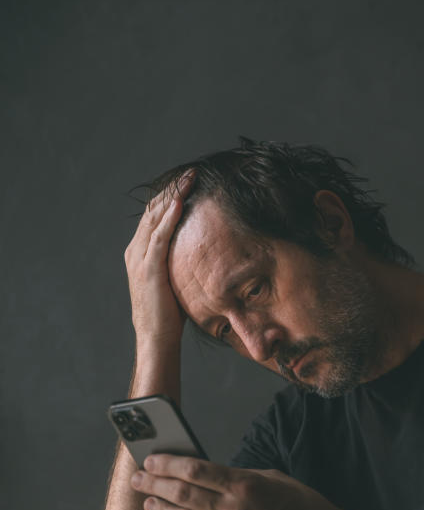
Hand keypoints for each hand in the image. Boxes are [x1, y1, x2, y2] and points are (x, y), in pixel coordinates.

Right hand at [124, 172, 194, 343]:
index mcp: (140, 252)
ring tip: (190, 178)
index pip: (154, 215)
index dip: (170, 196)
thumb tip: (202, 252)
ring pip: (155, 216)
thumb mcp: (175, 280)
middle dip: (173, 189)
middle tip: (192, 172)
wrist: (156, 337)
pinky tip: (181, 200)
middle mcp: (135, 250)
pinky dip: (170, 215)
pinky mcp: (149, 267)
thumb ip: (180, 263)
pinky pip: (160, 235)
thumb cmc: (170, 314)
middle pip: (153, 209)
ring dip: (173, 194)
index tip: (188, 182)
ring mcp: (139, 257)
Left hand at [130, 455, 363, 509]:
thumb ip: (241, 478)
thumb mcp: (275, 479)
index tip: (152, 458)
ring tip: (147, 502)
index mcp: (245, 485)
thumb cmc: (305, 507)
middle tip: (138, 477)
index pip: (196, 470)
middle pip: (183, 494)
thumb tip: (216, 476)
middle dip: (155, 484)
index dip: (169, 464)